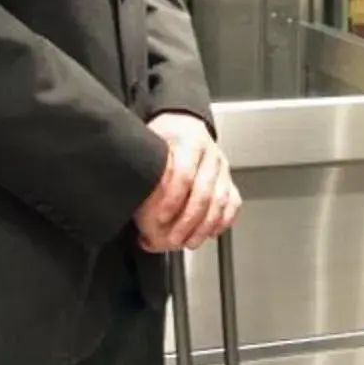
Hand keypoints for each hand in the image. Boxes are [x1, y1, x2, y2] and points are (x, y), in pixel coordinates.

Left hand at [133, 113, 240, 252]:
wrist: (184, 122)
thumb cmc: (164, 136)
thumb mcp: (150, 143)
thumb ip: (145, 167)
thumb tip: (130, 195)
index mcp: (189, 141)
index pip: (184, 173)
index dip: (172, 198)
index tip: (160, 218)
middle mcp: (210, 154)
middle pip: (204, 192)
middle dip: (189, 220)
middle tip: (174, 239)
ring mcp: (222, 168)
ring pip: (221, 200)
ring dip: (205, 226)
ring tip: (190, 242)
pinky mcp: (228, 179)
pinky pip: (233, 202)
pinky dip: (224, 220)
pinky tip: (211, 233)